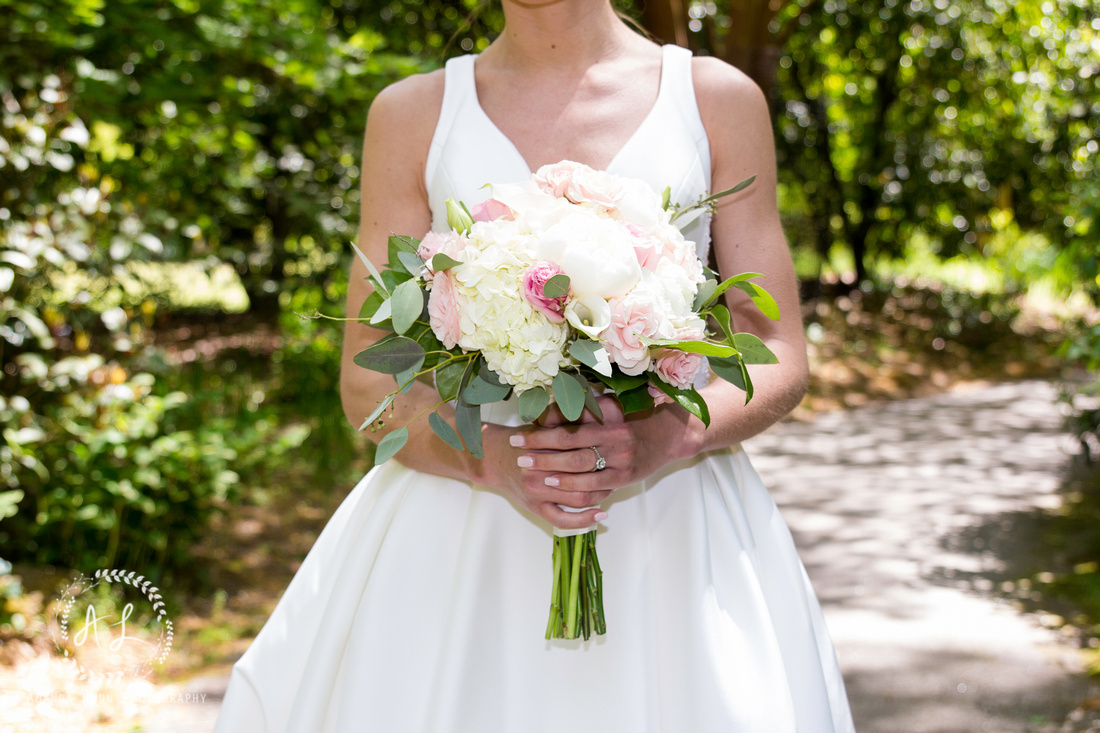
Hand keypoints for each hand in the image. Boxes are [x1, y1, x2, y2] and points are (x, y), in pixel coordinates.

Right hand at [477, 423, 611, 530]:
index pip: (582, 452)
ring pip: (578, 498)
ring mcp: (538, 492)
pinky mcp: (536, 507)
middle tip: (617, 471)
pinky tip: (600, 516)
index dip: (602, 452)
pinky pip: (563, 520)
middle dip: (604, 474)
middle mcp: (541, 471)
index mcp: (545, 449)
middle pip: (583, 476)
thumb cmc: (523, 440)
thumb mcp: (542, 426)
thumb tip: (598, 415)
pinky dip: (584, 520)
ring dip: (599, 495)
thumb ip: (566, 423)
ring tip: (612, 489)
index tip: (614, 451)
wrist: (495, 458)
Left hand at [508, 395, 699, 506]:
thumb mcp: (611, 405)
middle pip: (570, 448)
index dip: (542, 431)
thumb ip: (583, 408)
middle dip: (541, 452)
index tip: (521, 432)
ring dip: (553, 473)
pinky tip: (557, 489)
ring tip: (533, 473)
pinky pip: (595, 489)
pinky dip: (573, 490)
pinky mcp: (625, 478)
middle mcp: (615, 439)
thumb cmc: (634, 416)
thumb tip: (547, 410)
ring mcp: (621, 461)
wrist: (668, 434)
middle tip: (519, 454)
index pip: (568, 426)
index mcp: (609, 419)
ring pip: (580, 471)